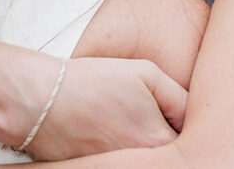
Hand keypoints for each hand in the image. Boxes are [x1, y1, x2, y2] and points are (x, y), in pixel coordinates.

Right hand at [25, 57, 185, 159]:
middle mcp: (140, 165)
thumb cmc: (91, 82)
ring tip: (128, 122)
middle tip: (147, 117)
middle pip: (170, 155)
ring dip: (148, 148)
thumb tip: (194, 114)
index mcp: (157, 141)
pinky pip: (125, 164)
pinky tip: (112, 132)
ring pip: (149, 161)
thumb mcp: (146, 73)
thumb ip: (180, 96)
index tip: (175, 114)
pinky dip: (126, 153)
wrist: (39, 100)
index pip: (190, 141)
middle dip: (170, 139)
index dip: (186, 125)